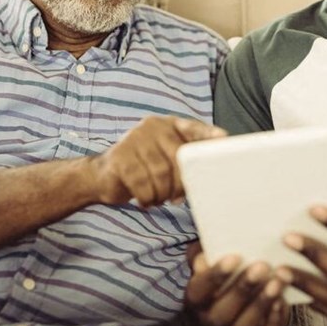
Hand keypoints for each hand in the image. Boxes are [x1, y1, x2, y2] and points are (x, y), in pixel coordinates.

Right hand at [93, 116, 224, 206]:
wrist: (102, 175)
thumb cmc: (143, 169)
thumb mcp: (165, 160)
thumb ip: (186, 160)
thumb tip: (212, 171)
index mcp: (168, 125)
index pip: (194, 128)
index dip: (209, 135)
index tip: (224, 139)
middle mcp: (153, 126)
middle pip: (179, 157)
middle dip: (181, 183)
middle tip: (177, 198)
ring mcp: (134, 139)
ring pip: (161, 173)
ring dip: (162, 193)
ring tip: (159, 198)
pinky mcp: (120, 156)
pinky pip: (142, 183)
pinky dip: (147, 197)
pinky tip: (146, 200)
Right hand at [185, 250, 291, 325]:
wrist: (244, 310)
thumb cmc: (230, 277)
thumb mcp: (217, 262)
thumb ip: (209, 253)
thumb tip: (207, 249)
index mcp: (198, 299)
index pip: (200, 290)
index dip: (215, 275)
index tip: (234, 257)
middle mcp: (212, 321)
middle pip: (223, 311)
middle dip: (243, 288)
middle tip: (261, 266)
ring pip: (245, 324)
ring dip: (262, 302)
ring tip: (277, 281)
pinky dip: (274, 319)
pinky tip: (282, 301)